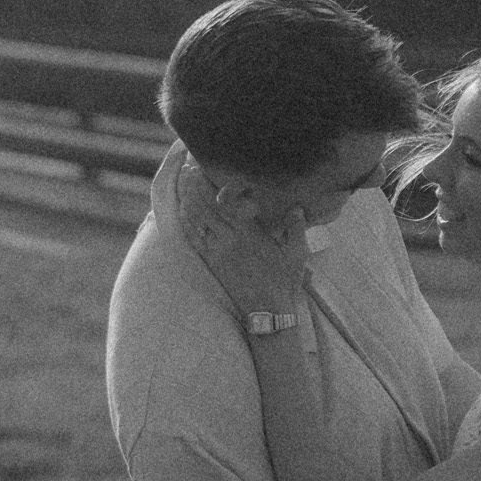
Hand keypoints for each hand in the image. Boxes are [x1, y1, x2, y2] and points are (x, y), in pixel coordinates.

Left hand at [180, 163, 309, 316]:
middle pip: (206, 208)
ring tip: (183, 184)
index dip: (213, 186)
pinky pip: (195, 240)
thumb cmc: (284, 282)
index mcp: (251, 234)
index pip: (226, 203)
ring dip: (188, 201)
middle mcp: (230, 240)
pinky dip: (187, 223)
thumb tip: (296, 207)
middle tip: (188, 169)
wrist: (268, 312)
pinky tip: (183, 212)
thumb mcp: (297, 254)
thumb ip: (296, 228)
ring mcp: (218, 252)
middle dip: (195, 187)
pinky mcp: (213, 263)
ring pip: (197, 222)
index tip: (208, 170)